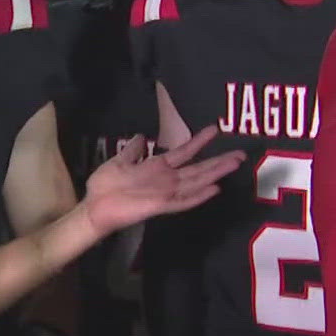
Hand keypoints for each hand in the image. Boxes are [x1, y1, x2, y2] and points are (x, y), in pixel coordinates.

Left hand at [80, 129, 243, 239]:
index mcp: (158, 168)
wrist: (94, 206)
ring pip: (197, 182)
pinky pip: (183, 201)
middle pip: (198, 169)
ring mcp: (166, 193)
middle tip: (241, 153)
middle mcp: (167, 180)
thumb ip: (133, 150)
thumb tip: (140, 136)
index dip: (199, 141)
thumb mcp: (119, 161)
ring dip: (216, 174)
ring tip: (234, 163)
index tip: (215, 129)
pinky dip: (199, 196)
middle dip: (219, 161)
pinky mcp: (161, 206)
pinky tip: (214, 189)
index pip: (184, 152)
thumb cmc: (105, 185)